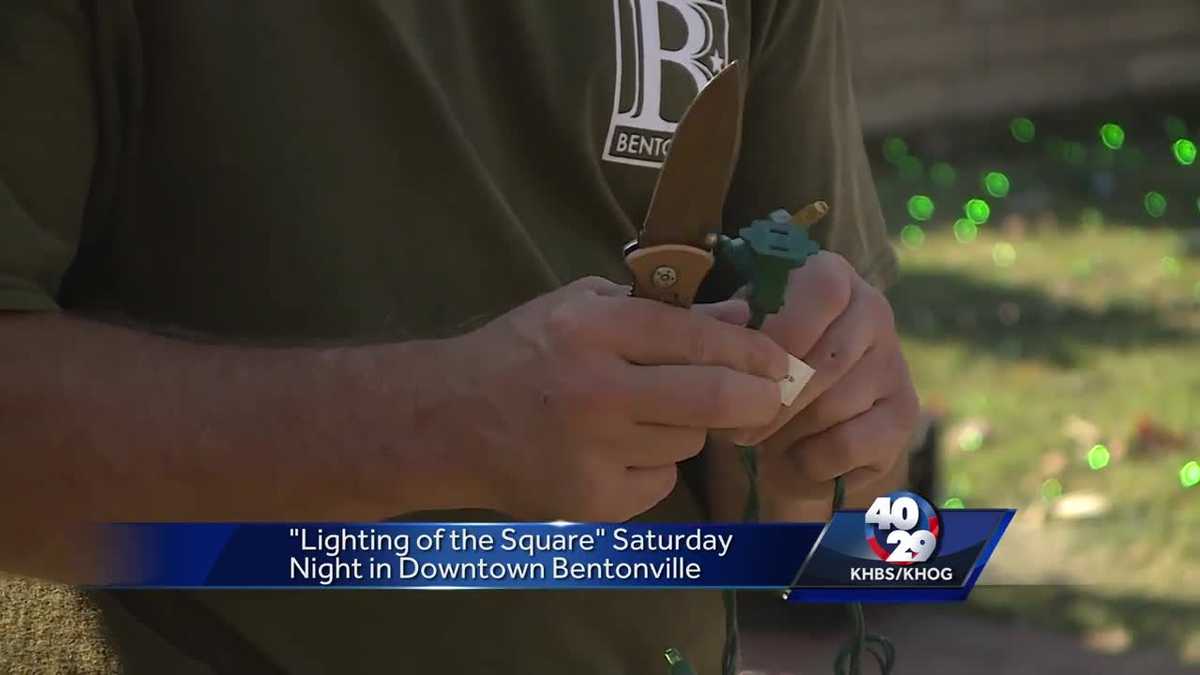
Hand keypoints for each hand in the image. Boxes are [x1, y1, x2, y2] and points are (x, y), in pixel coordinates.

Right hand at [434, 277, 789, 521]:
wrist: (447, 421)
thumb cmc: (520, 352)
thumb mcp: (581, 308)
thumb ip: (659, 311)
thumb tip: (739, 317)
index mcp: (594, 330)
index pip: (698, 339)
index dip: (752, 352)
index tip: (779, 362)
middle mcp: (597, 390)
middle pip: (712, 399)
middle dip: (758, 399)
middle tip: (772, 399)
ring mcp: (595, 452)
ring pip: (687, 442)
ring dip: (687, 428)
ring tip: (647, 416)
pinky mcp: (592, 500)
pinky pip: (658, 482)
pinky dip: (652, 467)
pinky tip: (618, 451)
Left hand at [745, 253, 918, 515]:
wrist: (790, 434)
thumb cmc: (756, 372)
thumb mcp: (731, 341)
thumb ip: (720, 325)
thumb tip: (730, 320)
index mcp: (830, 276)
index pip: (822, 289)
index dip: (782, 330)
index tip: (746, 368)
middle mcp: (873, 310)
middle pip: (826, 357)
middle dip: (773, 400)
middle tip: (736, 425)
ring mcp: (894, 363)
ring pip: (833, 404)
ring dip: (786, 431)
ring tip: (763, 435)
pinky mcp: (903, 416)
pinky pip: (848, 443)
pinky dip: (811, 457)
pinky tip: (798, 452)